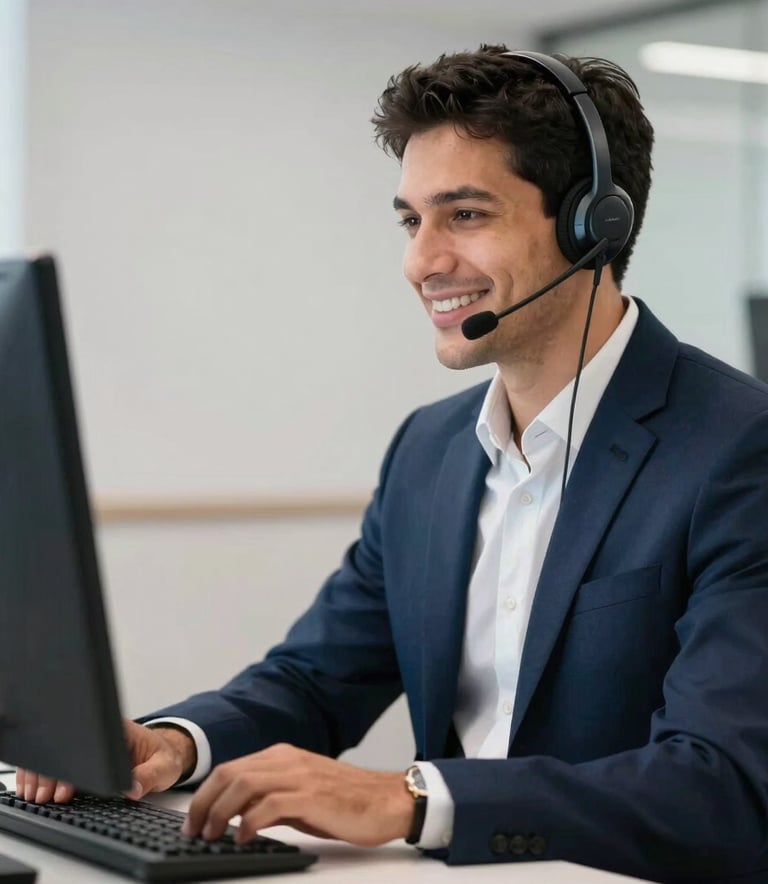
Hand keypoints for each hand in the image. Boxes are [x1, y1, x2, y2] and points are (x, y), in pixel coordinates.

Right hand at [15, 719, 195, 803]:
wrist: (164, 752)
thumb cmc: (163, 756)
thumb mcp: (163, 767)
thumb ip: (149, 776)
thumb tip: (132, 790)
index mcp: (119, 729)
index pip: (87, 742)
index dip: (71, 766)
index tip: (64, 788)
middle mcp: (99, 732)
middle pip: (65, 747)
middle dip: (50, 773)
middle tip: (45, 796)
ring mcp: (88, 743)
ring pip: (56, 753)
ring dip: (42, 773)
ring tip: (36, 795)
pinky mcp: (83, 754)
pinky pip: (57, 760)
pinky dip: (42, 772)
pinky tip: (32, 786)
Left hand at [181, 743, 412, 846]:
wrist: (388, 800)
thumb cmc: (347, 801)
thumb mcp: (302, 796)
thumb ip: (271, 799)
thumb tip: (237, 816)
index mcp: (283, 756)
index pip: (231, 768)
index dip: (205, 794)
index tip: (193, 819)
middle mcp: (288, 760)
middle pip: (230, 773)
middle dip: (204, 803)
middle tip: (194, 831)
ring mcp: (300, 776)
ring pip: (244, 785)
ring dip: (221, 812)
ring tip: (213, 836)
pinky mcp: (312, 796)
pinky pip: (269, 805)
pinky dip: (249, 820)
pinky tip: (243, 837)